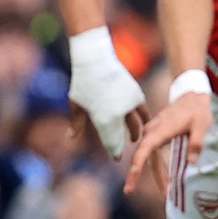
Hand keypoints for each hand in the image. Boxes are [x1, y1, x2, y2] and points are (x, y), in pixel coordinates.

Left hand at [67, 28, 147, 159]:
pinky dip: (144, 119)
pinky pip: (143, 111)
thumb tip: (71, 137)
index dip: (114, 151)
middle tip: (122, 152)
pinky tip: (146, 124)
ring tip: (135, 139)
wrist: (95, 60)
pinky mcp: (135, 94)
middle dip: (122, 145)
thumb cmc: (82, 83)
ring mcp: (128, 105)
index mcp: (103, 120)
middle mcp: (117, 115)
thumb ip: (77, 123)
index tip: (116, 158)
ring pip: (135, 124)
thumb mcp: (76, 104)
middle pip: (122, 135)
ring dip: (135, 133)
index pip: (111, 141)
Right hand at [123, 93, 210, 195]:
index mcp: (161, 130)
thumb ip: (196, 143)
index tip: (132, 174)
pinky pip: (153, 154)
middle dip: (135, 175)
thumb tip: (191, 163)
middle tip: (129, 191)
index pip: (145, 149)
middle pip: (142, 157)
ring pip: (149, 157)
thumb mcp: (202, 125)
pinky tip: (165, 179)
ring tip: (164, 193)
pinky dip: (158, 167)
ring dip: (155, 175)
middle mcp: (152, 132)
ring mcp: (152, 133)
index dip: (138, 163)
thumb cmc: (197, 110)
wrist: (191, 95)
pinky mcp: (156, 135)